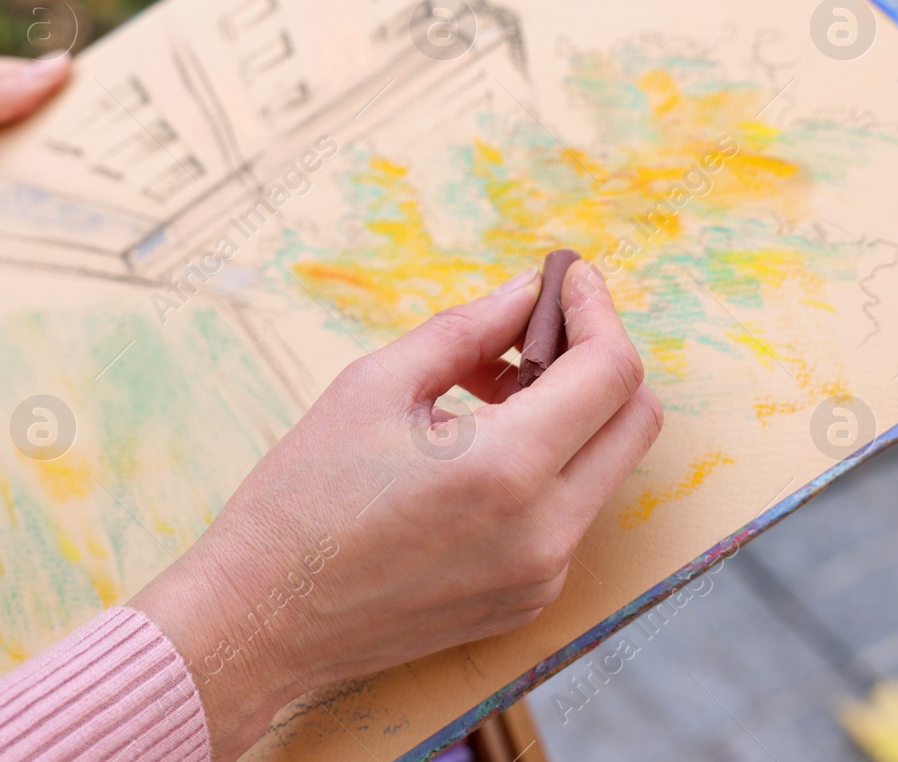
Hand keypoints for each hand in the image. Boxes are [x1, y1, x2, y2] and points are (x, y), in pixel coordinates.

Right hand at [128, 261, 661, 760]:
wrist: (263, 618)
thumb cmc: (302, 499)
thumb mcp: (374, 386)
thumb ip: (467, 330)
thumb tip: (528, 293)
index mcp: (509, 469)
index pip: (610, 372)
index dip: (596, 311)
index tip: (568, 279)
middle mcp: (546, 532)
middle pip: (635, 421)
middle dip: (597, 358)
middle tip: (530, 331)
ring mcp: (543, 576)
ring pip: (604, 467)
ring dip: (568, 412)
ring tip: (481, 391)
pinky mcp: (527, 601)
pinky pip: (569, 513)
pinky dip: (545, 465)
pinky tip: (473, 450)